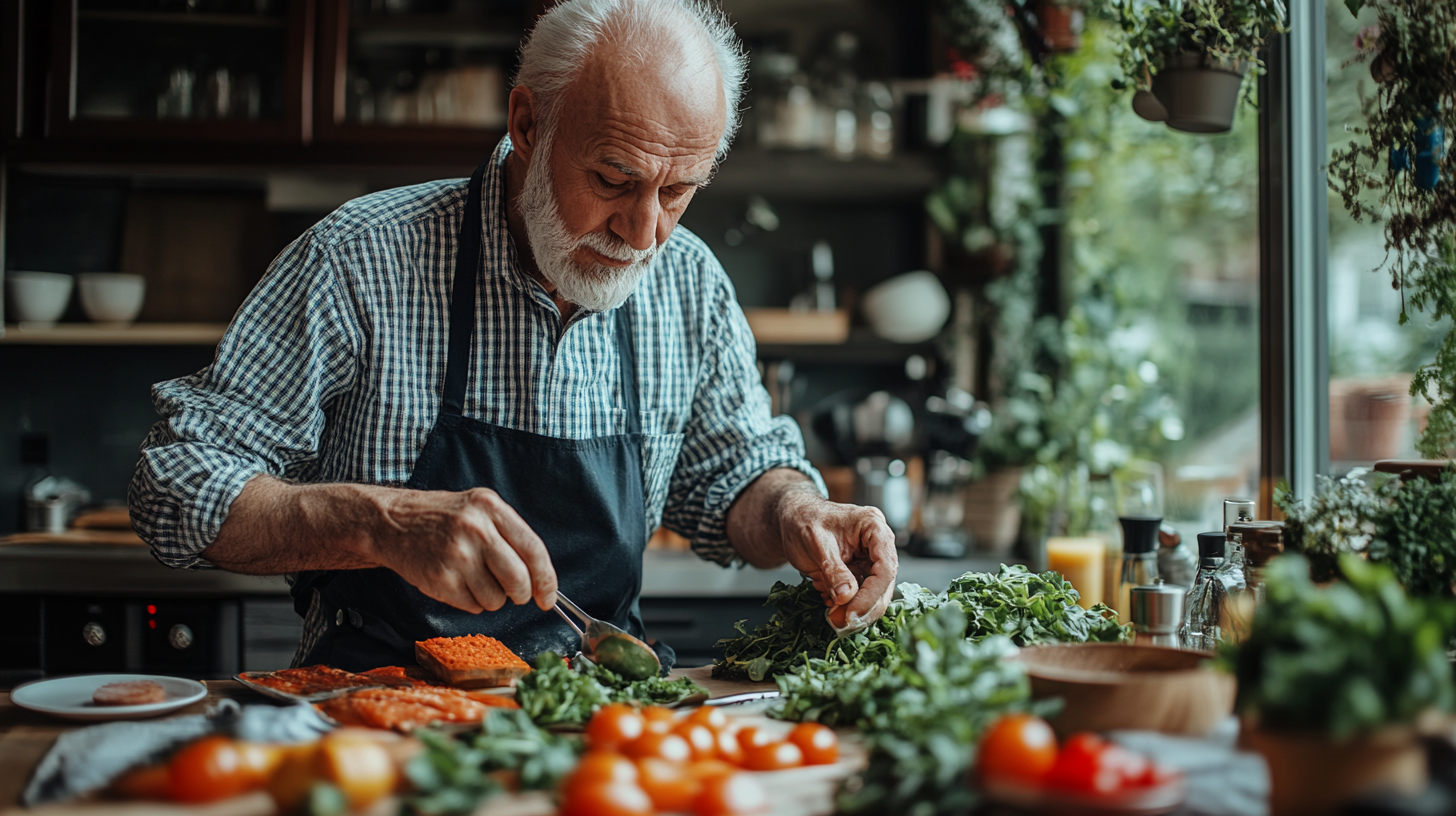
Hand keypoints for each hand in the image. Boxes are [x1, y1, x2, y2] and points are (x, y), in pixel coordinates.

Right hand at [368, 487, 558, 614]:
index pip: (533, 550)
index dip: (546, 579)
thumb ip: (511, 536)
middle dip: (521, 594)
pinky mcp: (440, 579)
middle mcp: (475, 530)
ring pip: (496, 599)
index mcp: (491, 508)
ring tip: (474, 578)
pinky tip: (457, 581)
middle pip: (518, 579)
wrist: (392, 522)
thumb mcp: (479, 509)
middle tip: (514, 593)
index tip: (548, 597)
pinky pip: (472, 606)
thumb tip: (540, 580)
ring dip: (492, 598)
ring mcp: (456, 555)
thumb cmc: (443, 519)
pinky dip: (471, 601)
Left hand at [776, 493, 897, 625]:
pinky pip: (858, 594)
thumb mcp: (816, 543)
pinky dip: (846, 606)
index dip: (871, 594)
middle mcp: (877, 544)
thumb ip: (833, 570)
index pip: (885, 566)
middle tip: (843, 623)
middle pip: (883, 583)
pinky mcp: (858, 572)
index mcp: (873, 527)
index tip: (853, 613)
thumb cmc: (804, 519)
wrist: (792, 518)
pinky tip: (831, 609)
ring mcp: (869, 559)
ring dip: (855, 610)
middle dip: (865, 606)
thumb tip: (846, 597)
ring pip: (873, 593)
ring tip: (835, 620)